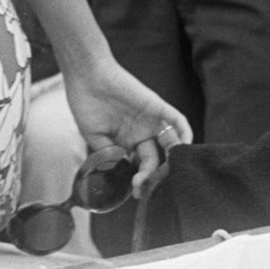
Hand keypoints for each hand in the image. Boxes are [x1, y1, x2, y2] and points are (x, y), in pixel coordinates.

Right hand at [60, 56, 191, 198]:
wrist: (85, 77)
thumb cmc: (85, 104)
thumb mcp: (94, 137)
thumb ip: (109, 155)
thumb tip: (122, 171)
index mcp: (127, 141)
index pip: (141, 165)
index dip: (141, 180)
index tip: (136, 192)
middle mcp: (141, 132)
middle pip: (156, 159)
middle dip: (152, 176)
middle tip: (144, 186)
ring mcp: (150, 120)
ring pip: (170, 141)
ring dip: (172, 158)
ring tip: (166, 173)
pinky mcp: (156, 106)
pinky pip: (177, 120)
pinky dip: (184, 132)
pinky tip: (183, 146)